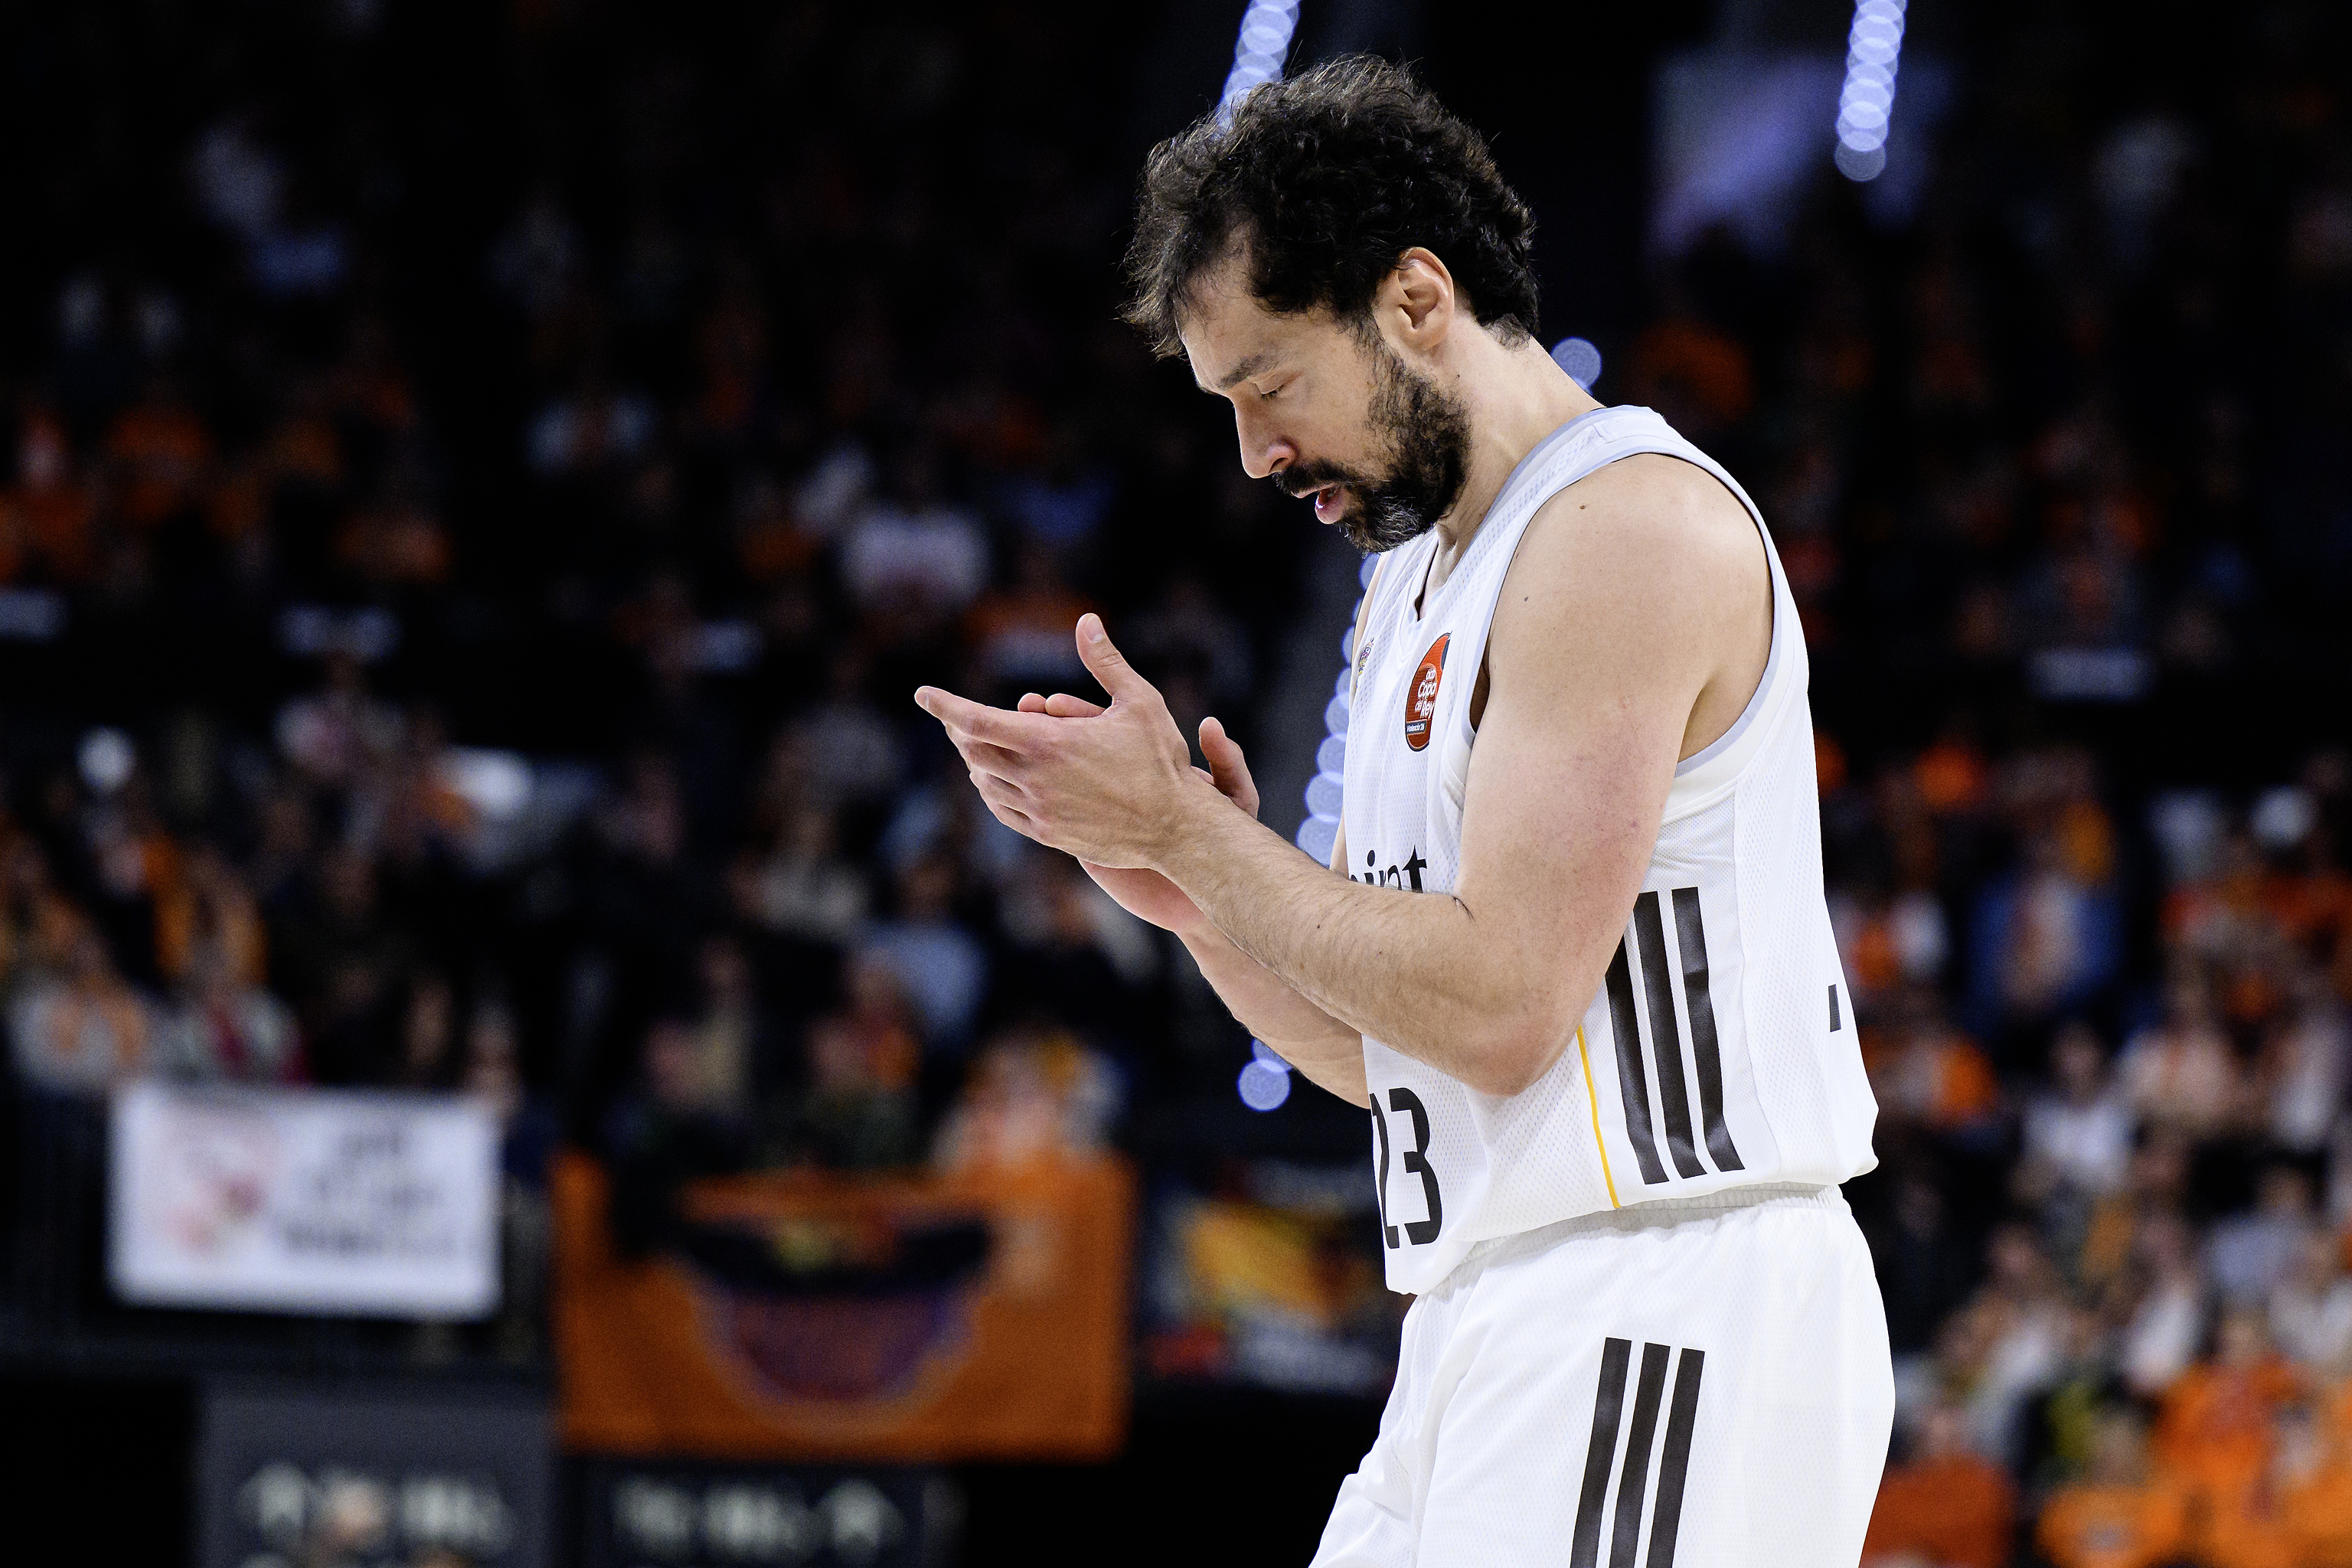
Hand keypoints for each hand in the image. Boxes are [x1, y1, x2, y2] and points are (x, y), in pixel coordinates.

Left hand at [916, 614, 1211, 868]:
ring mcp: (1038, 810)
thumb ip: (1105, 661)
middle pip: (973, 750)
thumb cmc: (1163, 762)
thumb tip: (1086, 620)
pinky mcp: (1048, 834)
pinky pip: (1003, 810)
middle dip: (958, 729)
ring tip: (973, 745)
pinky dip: (991, 790)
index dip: (944, 705)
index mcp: (1048, 742)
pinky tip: (993, 781)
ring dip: (975, 760)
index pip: (976, 719)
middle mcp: (1034, 778)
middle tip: (951, 716)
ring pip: (985, 782)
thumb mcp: (1139, 701)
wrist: (1176, 829)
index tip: (922, 694)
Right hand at [1011, 689, 1259, 932]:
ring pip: (1054, 776)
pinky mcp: (1083, 837)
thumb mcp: (1233, 795)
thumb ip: (1227, 761)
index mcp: (1145, 757)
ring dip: (1030, 761)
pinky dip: (1030, 797)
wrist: (1204, 878)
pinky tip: (1013, 788)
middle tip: (1022, 714)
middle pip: (1069, 745)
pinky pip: (1050, 810)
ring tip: (1010, 746)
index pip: (1102, 726)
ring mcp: (1095, 805)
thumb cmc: (1220, 835)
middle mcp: (1114, 776)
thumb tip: (1212, 724)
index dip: (1075, 713)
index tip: (1053, 703)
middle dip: (1042, 730)